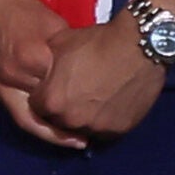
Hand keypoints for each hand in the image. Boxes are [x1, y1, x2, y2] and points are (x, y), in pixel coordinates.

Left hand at [24, 0, 172, 142]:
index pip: (36, 107)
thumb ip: (44, 66)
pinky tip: (109, 104)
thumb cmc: (95, 43)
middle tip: (73, 93)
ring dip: (83, 117)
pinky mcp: (120, 130)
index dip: (43, 96)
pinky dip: (104, 120)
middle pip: (59, 121)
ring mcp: (97, 128)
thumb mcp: (58, 46)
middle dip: (62, 109)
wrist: (137, 48)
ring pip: (83, 128)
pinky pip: (105, 130)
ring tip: (92, 98)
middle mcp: (72, 120)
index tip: (52, 88)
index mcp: (51, 101)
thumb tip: (39, 71)